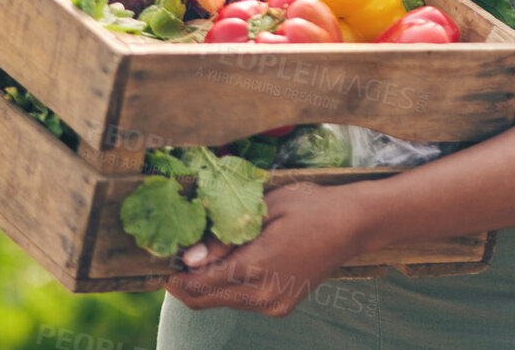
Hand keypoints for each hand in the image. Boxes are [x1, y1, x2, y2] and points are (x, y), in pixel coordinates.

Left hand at [163, 182, 368, 316]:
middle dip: (186, 285)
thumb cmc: (308, 207)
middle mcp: (264, 295)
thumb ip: (224, 237)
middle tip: (174, 265)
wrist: (351, 225)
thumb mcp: (264, 208)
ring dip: (207, 286)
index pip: (201, 283)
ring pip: (223, 303)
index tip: (163, 263)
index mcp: (258, 267)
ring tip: (202, 259)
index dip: (176, 276)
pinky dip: (230, 288)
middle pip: (206, 300)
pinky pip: (242, 302)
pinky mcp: (281, 307)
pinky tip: (232, 265)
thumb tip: (190, 258)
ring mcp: (274, 305)